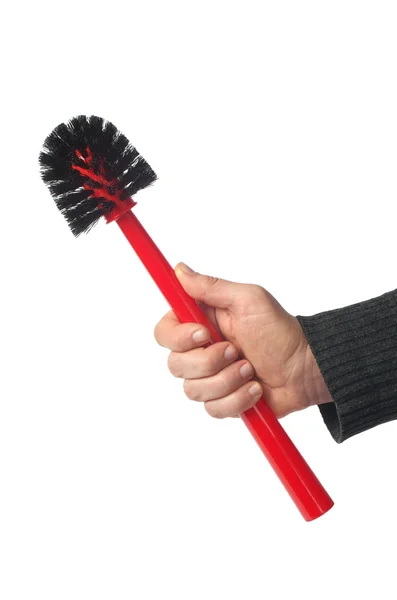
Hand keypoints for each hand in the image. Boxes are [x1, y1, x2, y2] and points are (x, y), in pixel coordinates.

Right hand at [154, 263, 331, 418]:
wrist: (304, 368)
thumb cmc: (280, 330)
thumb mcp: (248, 299)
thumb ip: (211, 287)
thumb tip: (179, 270)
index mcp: (201, 323)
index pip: (164, 333)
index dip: (178, 337)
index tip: (204, 333)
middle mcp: (200, 350)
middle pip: (175, 365)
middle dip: (209, 361)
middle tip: (237, 351)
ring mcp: (210, 378)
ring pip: (193, 390)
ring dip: (227, 380)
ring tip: (251, 370)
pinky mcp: (222, 400)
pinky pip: (213, 409)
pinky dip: (237, 400)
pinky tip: (255, 388)